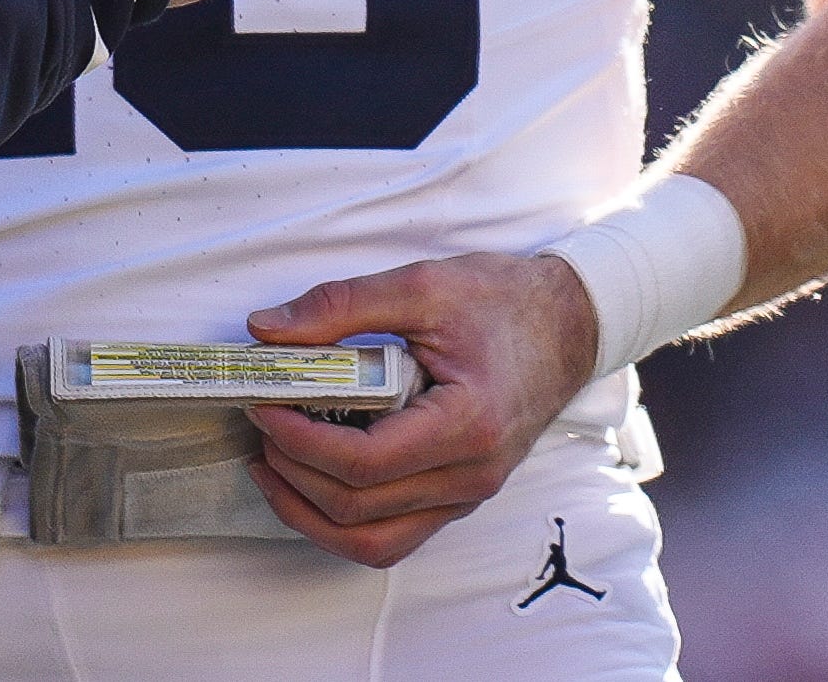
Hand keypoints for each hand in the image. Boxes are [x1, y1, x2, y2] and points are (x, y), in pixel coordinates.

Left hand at [237, 251, 596, 567]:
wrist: (568, 324)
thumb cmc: (502, 302)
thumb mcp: (421, 285)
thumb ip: (341, 306)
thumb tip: (265, 331)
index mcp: (467, 425)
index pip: (364, 463)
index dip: (299, 441)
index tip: (263, 404)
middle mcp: (470, 476)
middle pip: (359, 509)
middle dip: (293, 472)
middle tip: (258, 423)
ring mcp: (467, 495)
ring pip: (373, 542)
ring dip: (310, 512)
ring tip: (271, 465)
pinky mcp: (459, 497)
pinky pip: (394, 536)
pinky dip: (344, 522)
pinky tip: (312, 483)